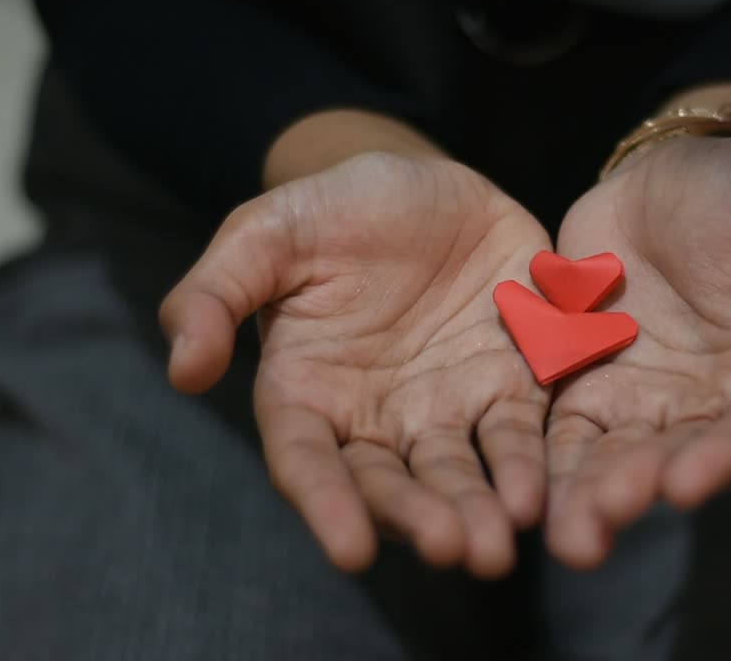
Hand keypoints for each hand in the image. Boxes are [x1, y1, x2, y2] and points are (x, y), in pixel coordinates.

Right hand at [160, 153, 551, 577]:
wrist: (418, 181)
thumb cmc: (329, 210)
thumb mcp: (265, 234)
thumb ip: (215, 295)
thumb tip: (183, 371)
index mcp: (308, 394)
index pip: (308, 461)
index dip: (327, 505)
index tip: (348, 549)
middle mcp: (378, 418)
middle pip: (395, 483)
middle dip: (422, 518)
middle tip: (454, 548)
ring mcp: (449, 406)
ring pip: (464, 470)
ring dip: (482, 508)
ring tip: (501, 540)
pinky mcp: (513, 381)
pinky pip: (525, 427)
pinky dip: (534, 460)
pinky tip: (547, 488)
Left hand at [545, 136, 730, 567]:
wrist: (680, 169)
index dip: (720, 461)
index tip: (684, 485)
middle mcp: (705, 405)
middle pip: (670, 458)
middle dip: (635, 491)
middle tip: (599, 522)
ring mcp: (640, 395)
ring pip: (612, 454)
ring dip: (587, 494)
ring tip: (566, 534)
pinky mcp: (584, 376)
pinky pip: (562, 420)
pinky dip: (545, 454)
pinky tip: (523, 487)